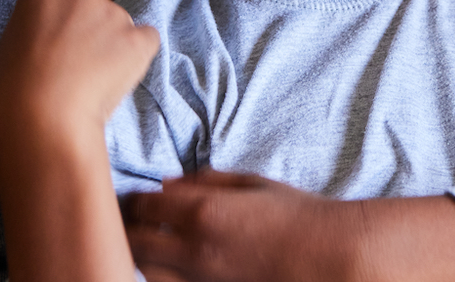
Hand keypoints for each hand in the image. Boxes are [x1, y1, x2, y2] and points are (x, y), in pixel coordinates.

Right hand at [0, 0, 158, 138]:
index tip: (50, 48)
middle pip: (88, 6)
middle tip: (73, 65)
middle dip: (84, 29)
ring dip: (110, 44)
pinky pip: (146, 41)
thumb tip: (27, 46)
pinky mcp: (138, 39)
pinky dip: (137, 57)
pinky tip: (119, 78)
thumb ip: (17, 38)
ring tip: (94, 80)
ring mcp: (113, 14)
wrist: (43, 116)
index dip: (53, 26)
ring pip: (117, 24)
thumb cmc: (10, 88)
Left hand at [126, 172, 357, 281]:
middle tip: (126, 222)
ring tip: (146, 244)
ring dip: (141, 255)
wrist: (328, 257)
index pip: (145, 204)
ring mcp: (201, 280)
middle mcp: (194, 249)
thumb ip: (206, 181)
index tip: (132, 197)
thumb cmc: (297, 215)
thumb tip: (168, 183)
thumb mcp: (253, 184)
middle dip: (127, 229)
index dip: (133, 199)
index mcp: (204, 211)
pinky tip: (168, 267)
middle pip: (136, 241)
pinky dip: (162, 277)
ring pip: (147, 271)